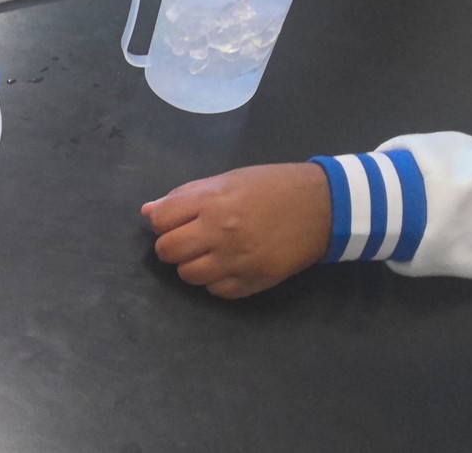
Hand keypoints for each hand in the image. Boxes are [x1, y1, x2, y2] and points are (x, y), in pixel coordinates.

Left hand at [142, 163, 332, 298]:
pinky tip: (229, 266)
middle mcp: (220, 231)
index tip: (176, 221)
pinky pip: (216, 291)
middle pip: (168, 251)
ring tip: (210, 253)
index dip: (164, 222)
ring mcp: (237, 259)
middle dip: (172, 247)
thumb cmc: (272, 186)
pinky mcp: (254, 280)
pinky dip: (216, 281)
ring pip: (188, 275)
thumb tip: (148, 211)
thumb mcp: (227, 180)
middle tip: (190, 241)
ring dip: (192, 265)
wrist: (324, 205)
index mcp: (211, 200)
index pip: (160, 221)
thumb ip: (185, 196)